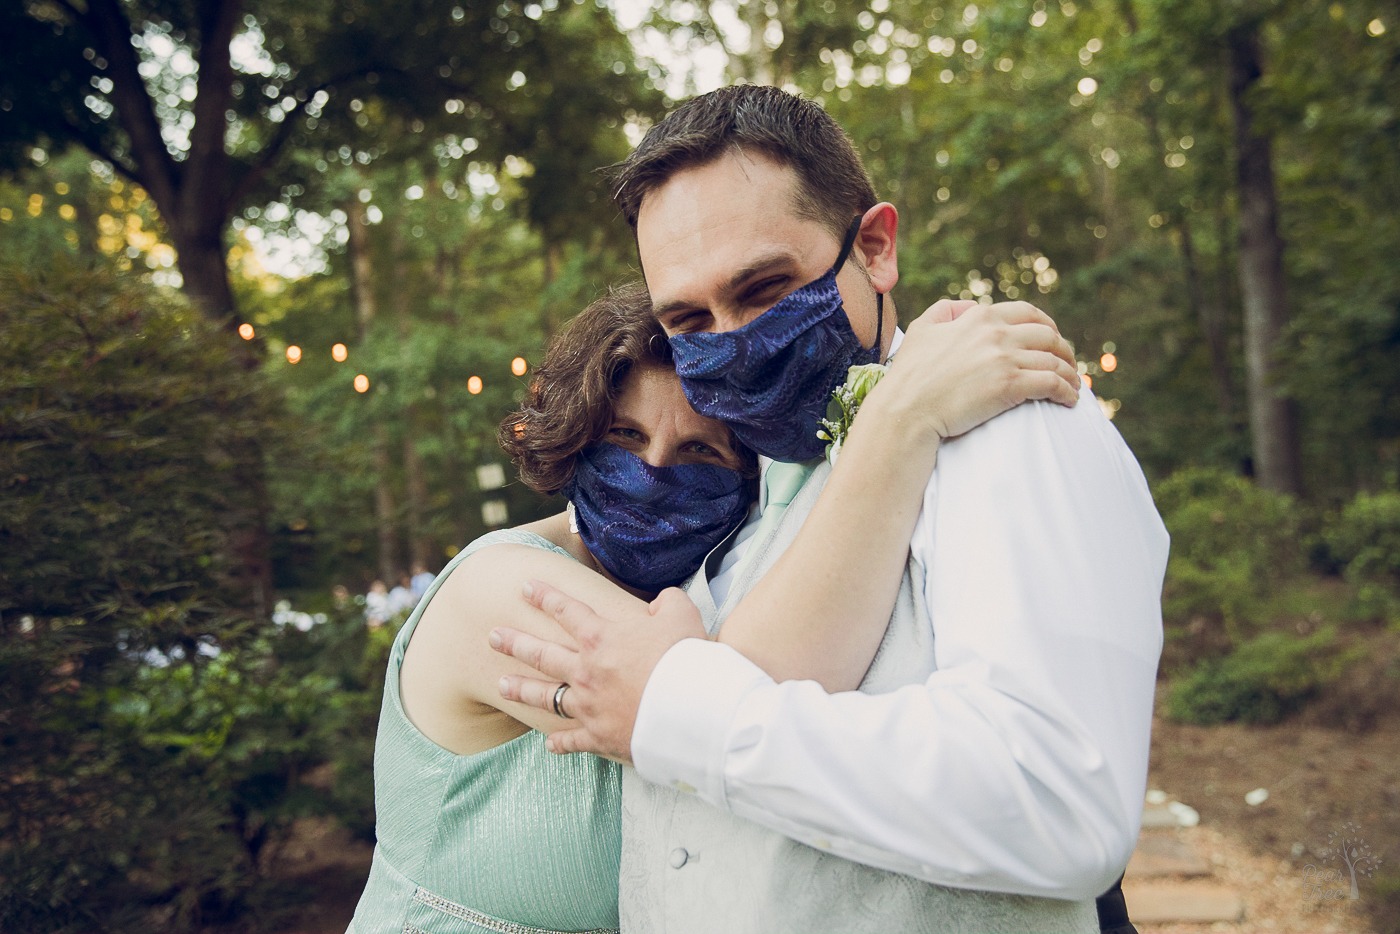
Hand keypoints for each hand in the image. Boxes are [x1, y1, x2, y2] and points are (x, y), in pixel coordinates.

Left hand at [491, 582, 705, 762]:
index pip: (566, 610)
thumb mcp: (681, 614)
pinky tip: (549, 745)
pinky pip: (571, 740)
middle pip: (541, 653)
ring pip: (545, 696)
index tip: (525, 587)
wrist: (688, 710)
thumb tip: (661, 601)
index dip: (545, 596)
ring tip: (502, 685)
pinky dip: (559, 744)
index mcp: (602, 637)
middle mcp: (586, 670)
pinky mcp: (598, 736)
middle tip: (493, 636)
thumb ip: (667, 601)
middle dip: (514, 643)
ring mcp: (587, 705)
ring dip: (521, 689)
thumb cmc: (684, 659)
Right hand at [877, 298, 1080, 439]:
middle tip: (1068, 364)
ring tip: (1074, 386)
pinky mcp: (1010, 385)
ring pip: (1054, 360)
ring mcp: (1005, 358)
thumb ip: (946, 310)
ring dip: (1069, 373)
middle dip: (1063, 350)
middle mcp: (996, 333)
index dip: (1047, 326)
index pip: (1027, 313)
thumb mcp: (921, 329)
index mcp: (979, 317)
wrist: (906, 410)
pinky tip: (1069, 400)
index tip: (1053, 341)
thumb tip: (970, 306)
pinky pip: (1051, 383)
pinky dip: (1066, 391)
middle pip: (1048, 335)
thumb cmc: (910, 375)